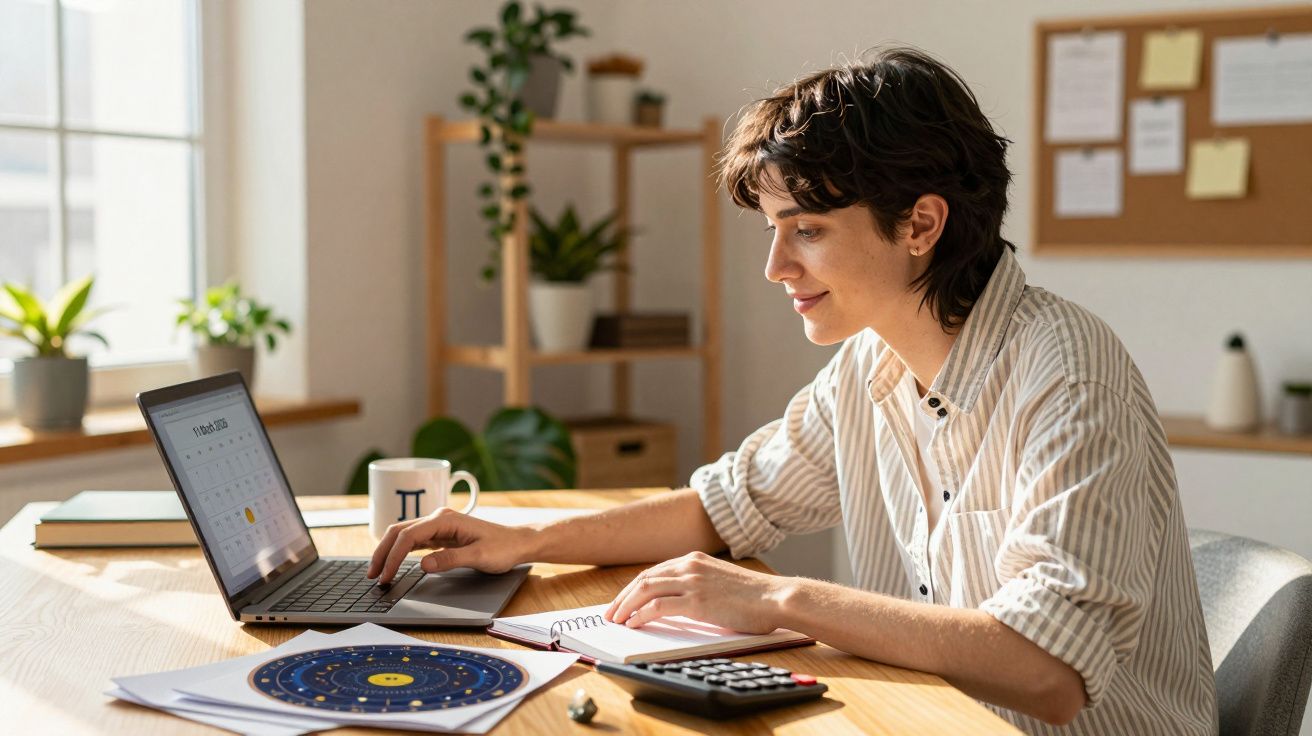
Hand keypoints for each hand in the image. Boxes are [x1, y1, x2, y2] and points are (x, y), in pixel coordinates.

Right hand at [366, 508, 532, 582]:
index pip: (409, 536)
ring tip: (378, 572)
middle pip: (399, 532)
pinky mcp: (440, 536)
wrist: (518, 542)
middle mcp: (438, 519)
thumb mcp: (479, 556)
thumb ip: (451, 559)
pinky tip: (394, 564)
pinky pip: (413, 542)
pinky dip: (400, 553)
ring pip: (403, 536)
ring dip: (389, 552)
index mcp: (445, 520)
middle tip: (373, 575)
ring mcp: (438, 527)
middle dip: (383, 552)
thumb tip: (423, 565)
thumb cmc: (503, 547)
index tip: (387, 575)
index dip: (394, 556)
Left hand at [603, 551, 792, 633]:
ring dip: (626, 606)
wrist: (775, 597)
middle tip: (611, 613)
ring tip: (617, 620)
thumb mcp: (720, 583)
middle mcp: (690, 566)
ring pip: (645, 590)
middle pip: (644, 579)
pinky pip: (658, 606)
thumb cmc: (754, 597)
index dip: (634, 588)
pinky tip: (634, 624)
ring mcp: (692, 582)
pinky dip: (641, 615)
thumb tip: (676, 605)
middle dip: (623, 597)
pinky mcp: (696, 601)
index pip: (654, 572)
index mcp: (695, 560)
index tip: (623, 602)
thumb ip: (697, 587)